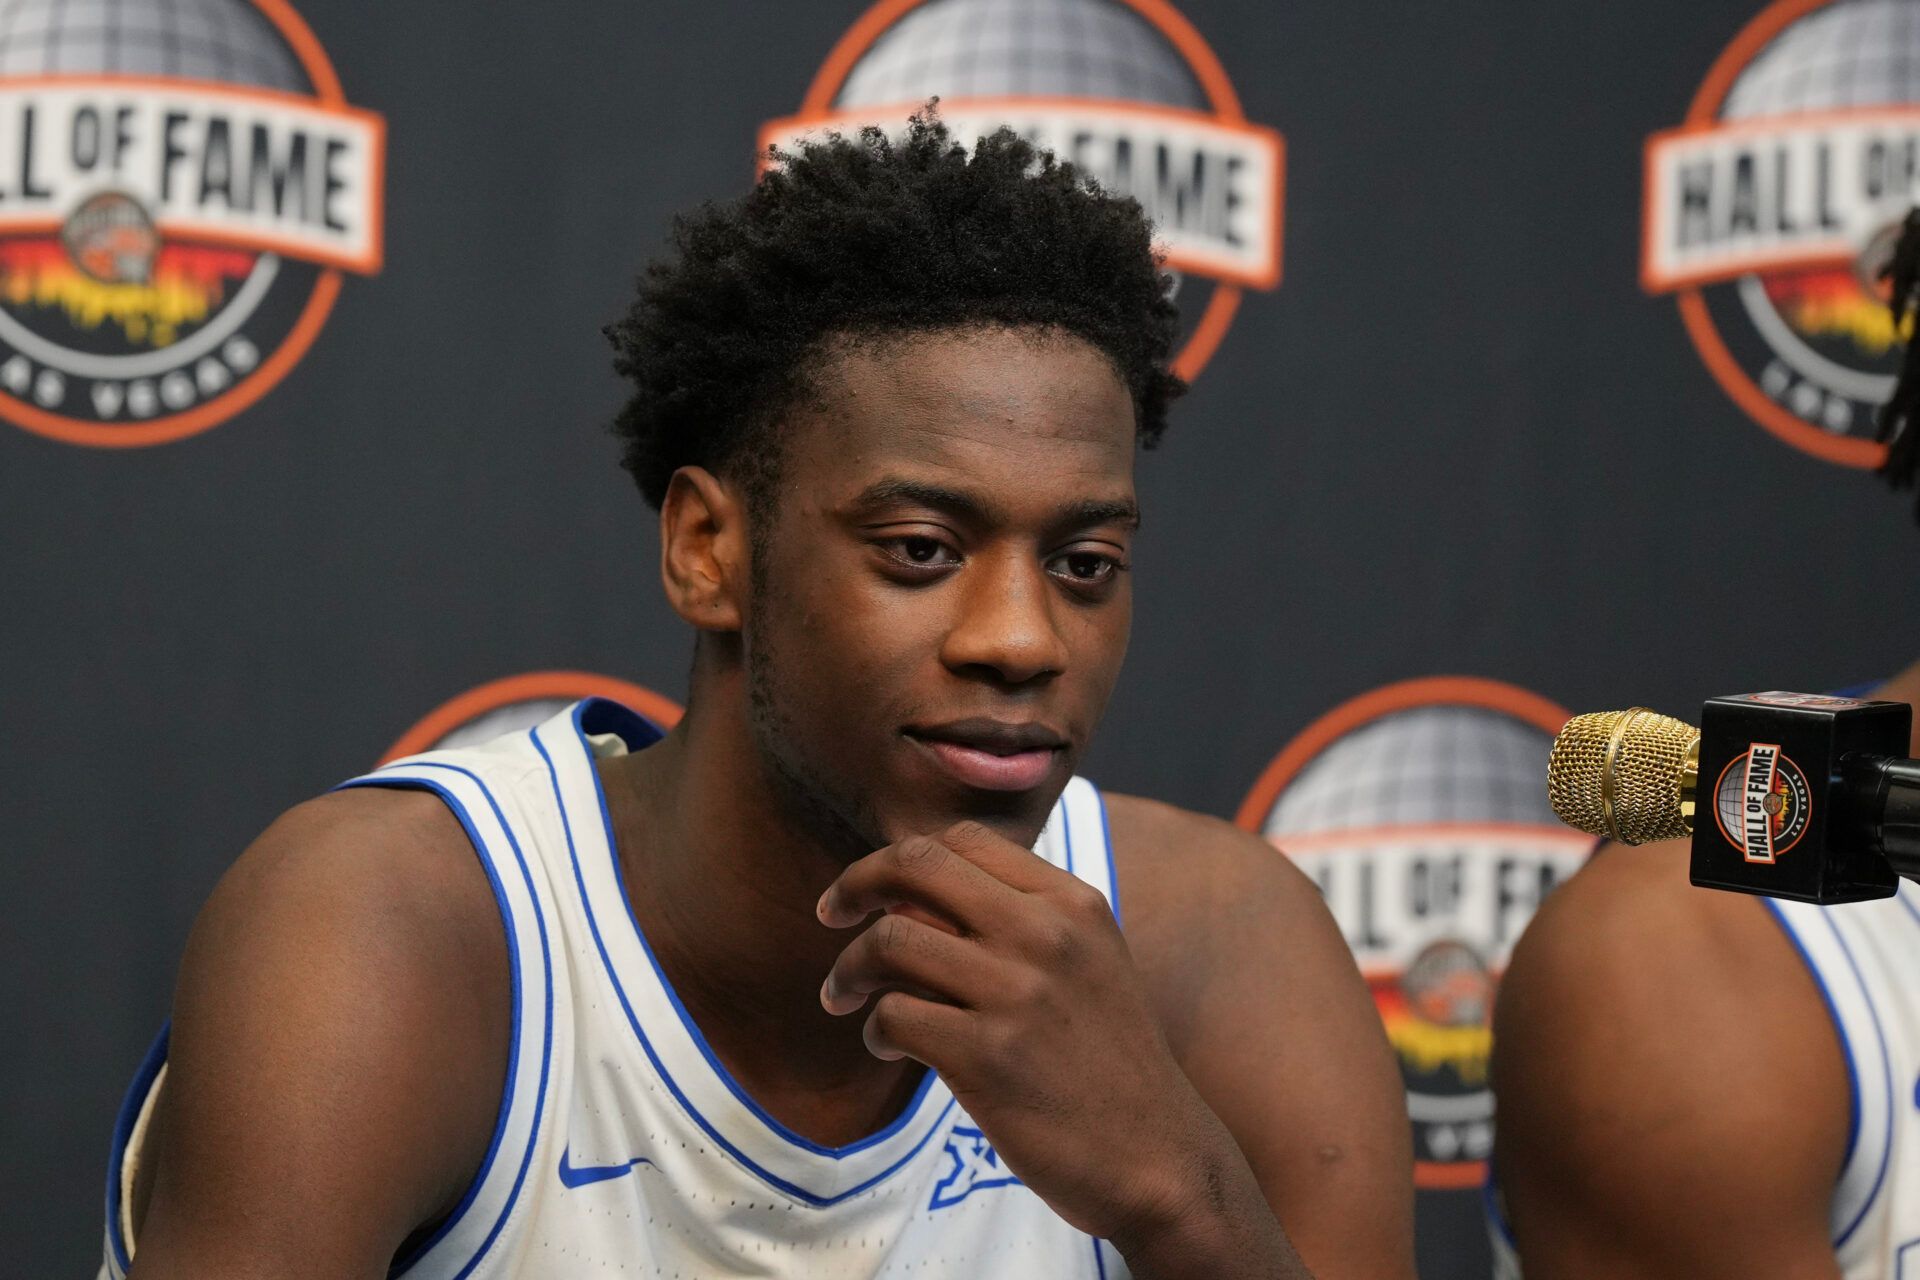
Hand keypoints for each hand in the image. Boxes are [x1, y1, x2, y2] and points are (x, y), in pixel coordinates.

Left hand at [817, 821, 1233, 1249]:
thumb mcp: (1089, 965)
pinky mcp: (988, 1056)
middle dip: (857, 885)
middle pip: (916, 866)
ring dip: (850, 969)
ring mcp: (1017, 992)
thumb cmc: (1109, 1066)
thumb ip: (1019, 922)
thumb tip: (910, 898)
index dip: (900, 856)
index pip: (963, 840)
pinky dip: (874, 1030)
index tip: (872, 889)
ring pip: (890, 940)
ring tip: (844, 997)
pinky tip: (887, 1046)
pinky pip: (892, 1016)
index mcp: (1071, 902)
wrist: (1159, 1158)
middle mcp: (1046, 933)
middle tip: (831, 915)